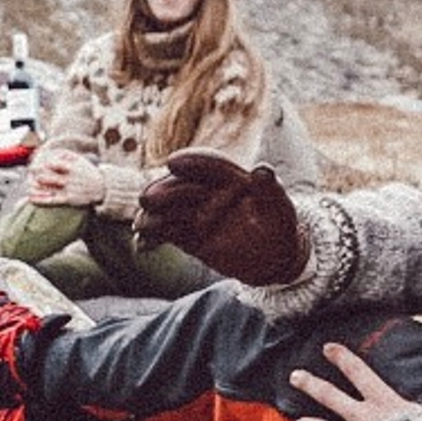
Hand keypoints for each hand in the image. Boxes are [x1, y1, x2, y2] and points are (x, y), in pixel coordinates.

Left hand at [27, 146, 104, 205]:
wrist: (102, 188)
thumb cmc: (87, 172)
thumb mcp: (79, 160)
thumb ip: (65, 154)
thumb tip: (52, 151)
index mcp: (72, 167)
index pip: (54, 164)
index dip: (42, 164)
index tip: (34, 163)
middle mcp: (69, 178)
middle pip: (48, 176)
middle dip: (37, 174)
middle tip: (30, 171)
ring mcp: (68, 189)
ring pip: (48, 188)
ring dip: (36, 185)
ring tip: (29, 183)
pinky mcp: (68, 200)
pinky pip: (51, 200)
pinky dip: (40, 199)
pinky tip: (30, 198)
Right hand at [139, 151, 308, 285]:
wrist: (272, 257)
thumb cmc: (279, 227)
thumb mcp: (279, 209)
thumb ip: (270, 190)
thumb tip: (263, 170)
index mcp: (230, 177)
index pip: (209, 166)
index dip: (192, 162)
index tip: (173, 163)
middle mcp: (208, 191)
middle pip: (181, 187)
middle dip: (164, 191)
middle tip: (148, 199)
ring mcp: (194, 212)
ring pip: (169, 210)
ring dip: (153, 215)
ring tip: (142, 224)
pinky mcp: (186, 234)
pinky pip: (165, 233)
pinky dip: (152, 238)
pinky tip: (141, 245)